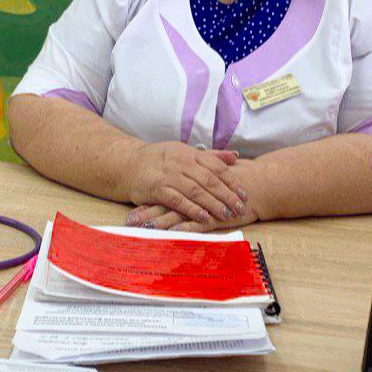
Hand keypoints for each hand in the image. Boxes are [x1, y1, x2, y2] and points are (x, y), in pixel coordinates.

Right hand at [126, 157, 262, 231]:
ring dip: (213, 204)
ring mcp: (169, 176)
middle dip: (227, 195)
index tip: (244, 194)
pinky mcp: (157, 189)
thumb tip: (235, 156)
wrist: (127, 164)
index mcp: (189, 153)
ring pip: (196, 191)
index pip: (216, 167)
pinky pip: (178, 201)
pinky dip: (193, 210)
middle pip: (209, 180)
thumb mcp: (184, 152)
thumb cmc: (158, 160)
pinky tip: (205, 218)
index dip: (232, 181)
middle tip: (240, 207)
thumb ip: (210, 156)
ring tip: (227, 215)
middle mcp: (181, 162)